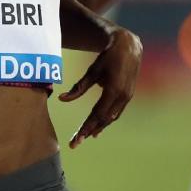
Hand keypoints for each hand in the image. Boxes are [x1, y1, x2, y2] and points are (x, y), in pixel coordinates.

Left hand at [58, 28, 141, 147]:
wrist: (129, 47)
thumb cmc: (108, 57)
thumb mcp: (92, 71)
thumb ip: (78, 87)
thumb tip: (61, 99)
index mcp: (113, 90)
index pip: (97, 114)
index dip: (86, 127)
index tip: (76, 139)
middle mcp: (122, 96)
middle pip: (103, 120)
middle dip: (89, 131)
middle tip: (75, 143)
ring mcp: (127, 97)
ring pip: (111, 118)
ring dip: (98, 128)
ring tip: (86, 136)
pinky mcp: (128, 95)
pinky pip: (116, 112)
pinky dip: (106, 121)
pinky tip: (98, 127)